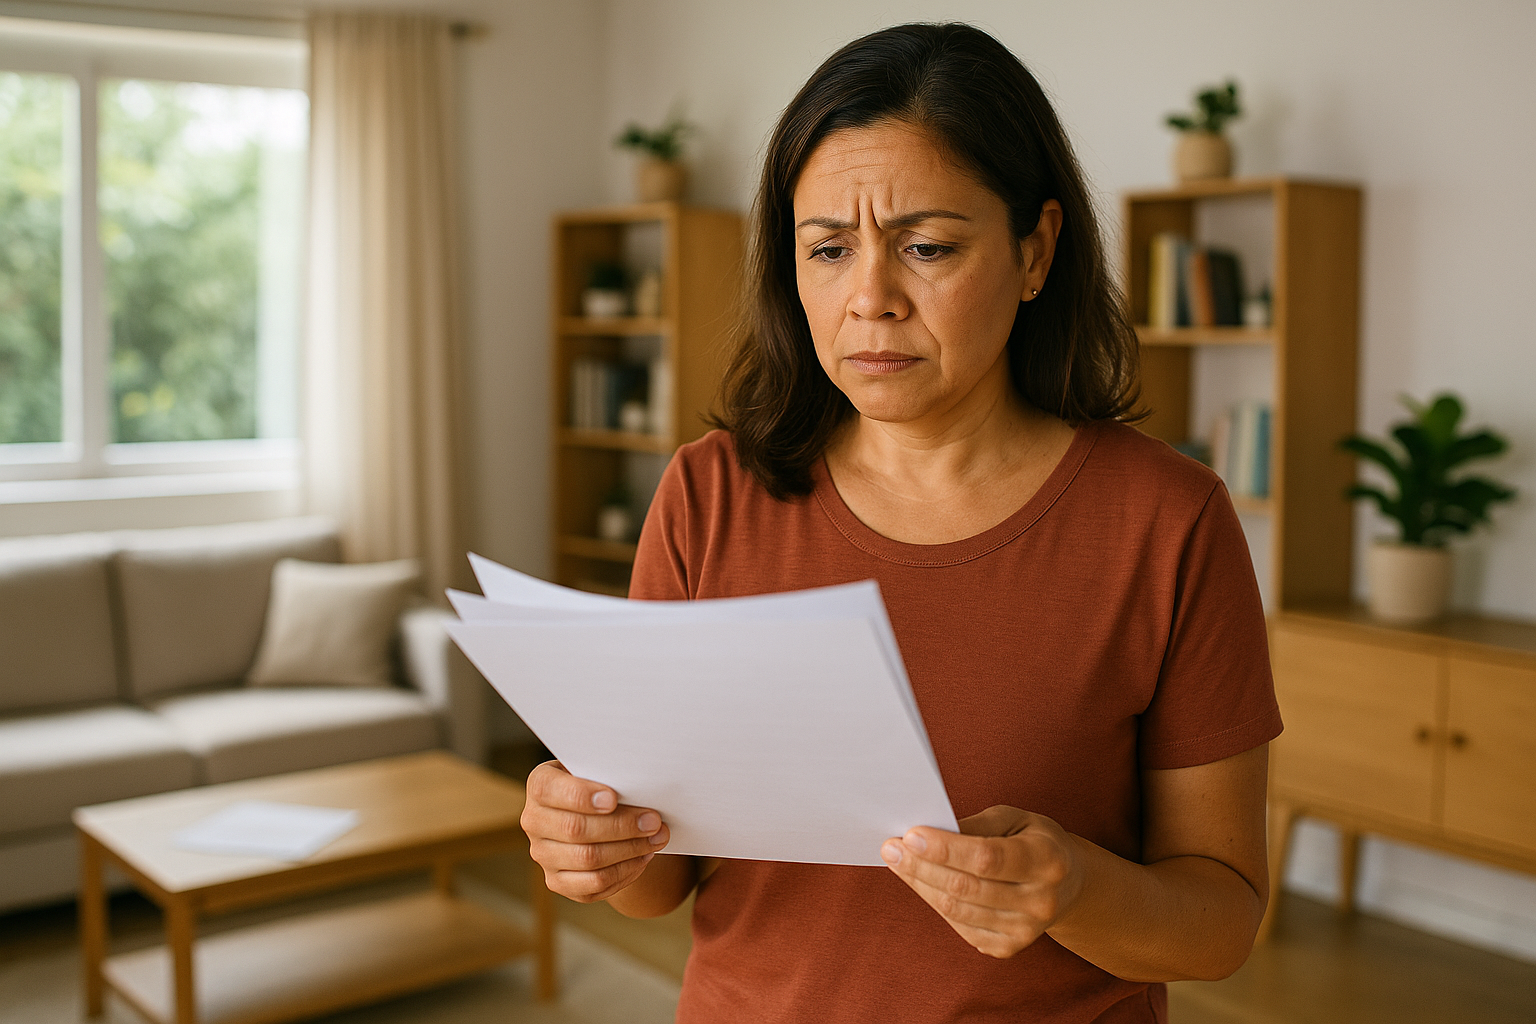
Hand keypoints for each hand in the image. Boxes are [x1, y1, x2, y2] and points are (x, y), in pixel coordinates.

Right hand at [521, 761, 669, 901]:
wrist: (593, 812)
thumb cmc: (600, 784)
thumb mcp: (598, 769)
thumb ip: (609, 774)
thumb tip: (641, 788)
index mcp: (540, 785)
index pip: (548, 791)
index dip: (580, 796)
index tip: (613, 798)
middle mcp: (534, 821)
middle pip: (575, 829)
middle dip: (621, 826)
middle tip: (654, 821)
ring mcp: (544, 855)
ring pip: (588, 859)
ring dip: (629, 850)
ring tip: (656, 838)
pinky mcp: (558, 881)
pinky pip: (594, 884)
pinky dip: (624, 872)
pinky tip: (642, 857)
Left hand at [881, 805, 1084, 957]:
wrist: (1067, 884)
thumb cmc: (1033, 841)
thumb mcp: (1014, 819)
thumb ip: (975, 825)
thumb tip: (929, 833)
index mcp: (1046, 861)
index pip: (987, 858)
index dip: (945, 849)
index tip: (910, 835)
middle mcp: (1040, 901)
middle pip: (966, 887)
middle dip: (921, 866)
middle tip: (891, 848)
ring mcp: (1025, 931)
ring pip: (957, 910)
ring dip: (920, 884)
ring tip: (897, 862)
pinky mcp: (1008, 948)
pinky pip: (960, 926)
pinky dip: (935, 902)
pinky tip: (921, 883)